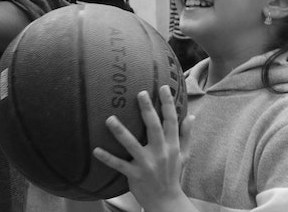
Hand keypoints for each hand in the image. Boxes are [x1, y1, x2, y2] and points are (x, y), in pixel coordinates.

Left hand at [93, 86, 194, 211]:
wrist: (166, 202)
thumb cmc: (173, 174)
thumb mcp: (184, 155)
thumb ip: (186, 135)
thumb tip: (191, 116)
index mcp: (172, 146)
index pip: (171, 121)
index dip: (168, 104)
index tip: (163, 87)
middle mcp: (160, 153)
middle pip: (154, 128)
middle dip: (147, 110)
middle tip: (140, 93)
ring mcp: (147, 164)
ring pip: (132, 145)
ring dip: (120, 132)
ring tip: (109, 119)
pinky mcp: (134, 175)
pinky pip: (119, 165)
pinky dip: (107, 158)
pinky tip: (96, 149)